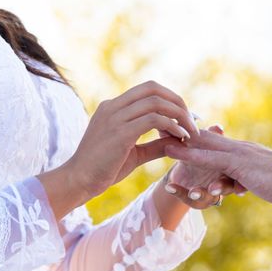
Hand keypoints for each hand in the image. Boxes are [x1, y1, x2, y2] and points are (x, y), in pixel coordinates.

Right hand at [39, 81, 198, 218]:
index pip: (148, 89)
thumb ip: (156, 144)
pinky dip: (173, 126)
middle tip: (193, 122)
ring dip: (179, 115)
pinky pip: (154, 119)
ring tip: (190, 133)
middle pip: (154, 89)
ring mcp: (115, 117)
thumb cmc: (103, 169)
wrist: (78, 182)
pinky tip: (181, 138)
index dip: (171, 99)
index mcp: (113, 107)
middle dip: (178, 102)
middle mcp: (113, 106)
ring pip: (156, 102)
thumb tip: (179, 140)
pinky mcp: (120, 132)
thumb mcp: (134, 153)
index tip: (187, 117)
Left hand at [165, 130, 271, 209]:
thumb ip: (246, 178)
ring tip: (163, 142)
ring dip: (183, 144)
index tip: (174, 132)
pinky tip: (179, 155)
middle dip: (183, 135)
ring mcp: (241, 154)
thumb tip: (238, 183)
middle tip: (160, 128)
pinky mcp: (242, 164)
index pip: (215, 142)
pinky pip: (214, 159)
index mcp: (243, 152)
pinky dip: (195, 155)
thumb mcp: (261, 181)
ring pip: (206, 147)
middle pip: (206, 138)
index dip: (194, 137)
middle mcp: (240, 149)